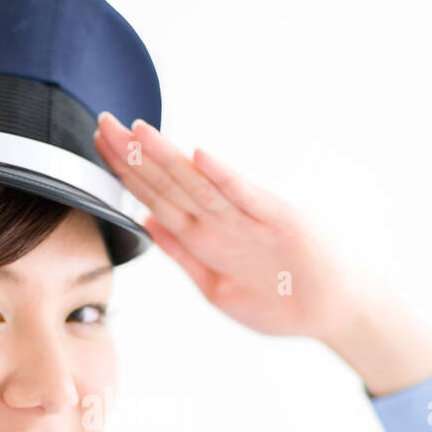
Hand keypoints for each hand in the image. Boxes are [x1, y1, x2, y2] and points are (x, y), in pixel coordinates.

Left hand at [93, 111, 371, 341]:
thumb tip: (146, 223)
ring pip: (199, 185)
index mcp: (203, 236)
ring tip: (138, 131)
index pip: (155, 195)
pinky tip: (201, 155)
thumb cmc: (277, 297)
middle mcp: (221, 221)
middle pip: (170, 182)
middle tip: (104, 122)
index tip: (98, 144)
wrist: (332, 309)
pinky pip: (245, 198)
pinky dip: (224, 177)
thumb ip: (182, 253)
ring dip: (168, 158)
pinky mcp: (279, 221)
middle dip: (135, 155)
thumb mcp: (214, 284)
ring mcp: (248, 219)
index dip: (126, 171)